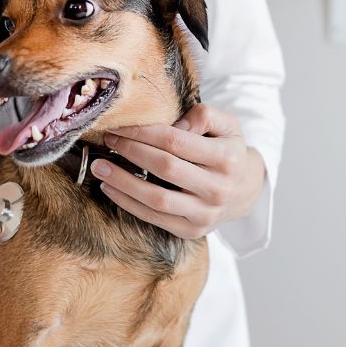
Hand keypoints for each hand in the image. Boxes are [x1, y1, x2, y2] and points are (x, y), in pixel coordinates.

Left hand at [92, 104, 265, 239]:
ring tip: (100, 168)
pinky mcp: (192, 231)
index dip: (144, 133)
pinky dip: (128, 204)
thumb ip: (204, 115)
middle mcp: (218, 189)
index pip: (177, 142)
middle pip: (165, 168)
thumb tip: (174, 126)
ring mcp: (205, 214)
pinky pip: (154, 218)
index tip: (121, 126)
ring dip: (123, 183)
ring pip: (157, 199)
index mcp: (227, 158)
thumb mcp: (228, 125)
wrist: (245, 191)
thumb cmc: (228, 151)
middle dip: (131, 152)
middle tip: (108, 140)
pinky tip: (111, 189)